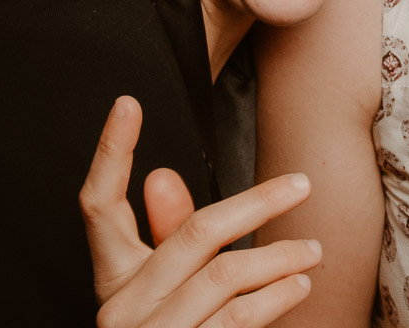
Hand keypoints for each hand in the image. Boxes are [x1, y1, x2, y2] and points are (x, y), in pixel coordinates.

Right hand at [83, 96, 321, 327]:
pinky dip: (275, 300)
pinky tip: (300, 287)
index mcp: (110, 281)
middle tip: (302, 183)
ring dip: (279, 259)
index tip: (127, 101)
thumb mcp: (157, 293)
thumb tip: (161, 174)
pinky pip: (238, 320)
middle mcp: (122, 308)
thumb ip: (165, 239)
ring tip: (311, 251)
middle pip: (193, 234)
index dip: (108, 153)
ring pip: (225, 278)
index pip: (96, 205)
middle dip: (256, 203)